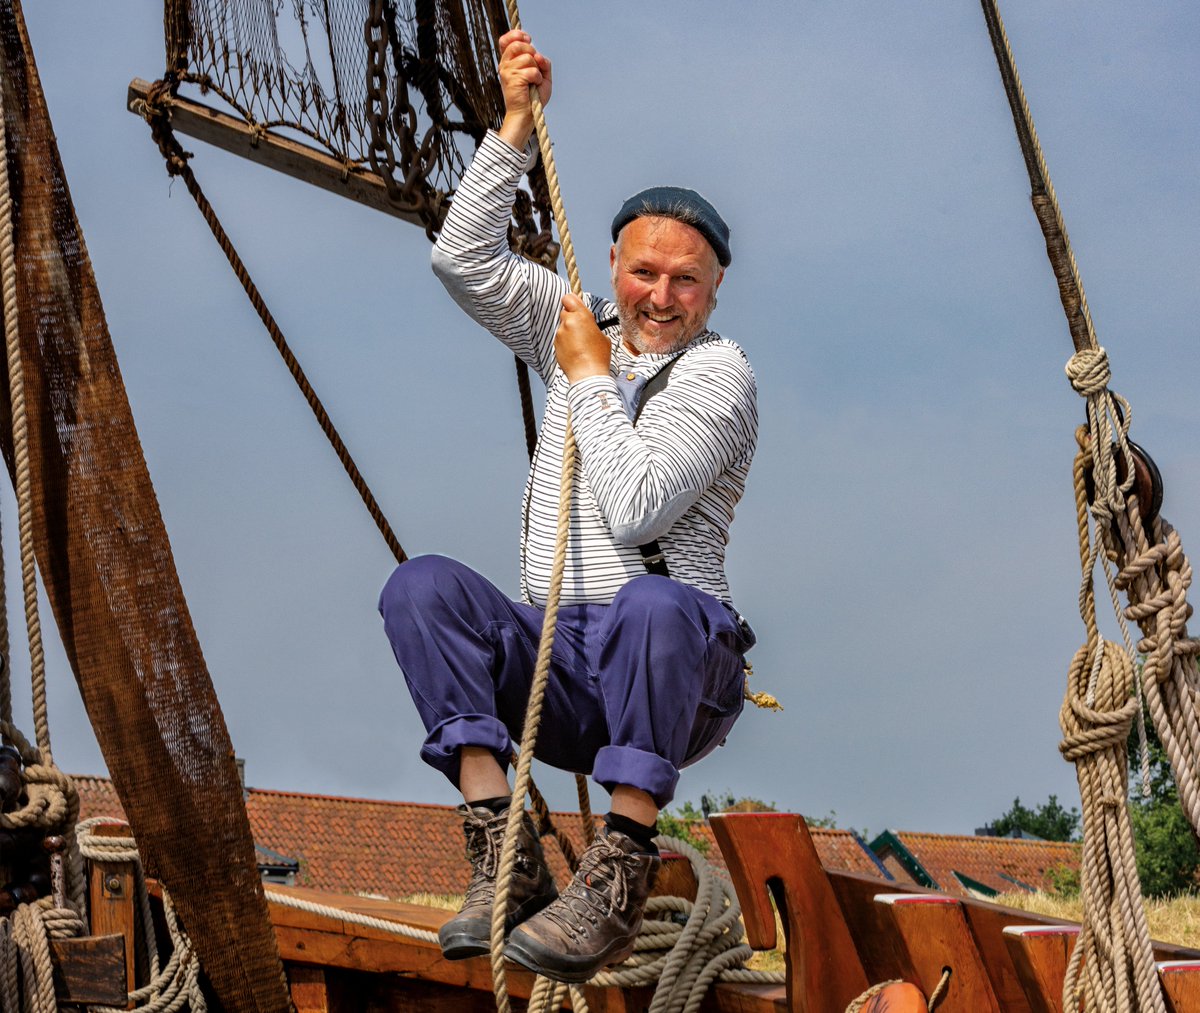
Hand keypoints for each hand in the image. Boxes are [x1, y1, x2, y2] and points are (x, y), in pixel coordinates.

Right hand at [497, 30, 551, 150]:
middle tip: (535, 67)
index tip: (528, 40)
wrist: (526, 115)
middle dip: (532, 52)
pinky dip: (537, 78)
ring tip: (534, 80)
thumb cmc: (533, 97)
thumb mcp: (542, 75)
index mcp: (509, 62)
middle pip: (518, 45)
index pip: (506, 40)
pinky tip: (534, 85)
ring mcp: (507, 71)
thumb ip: (543, 62)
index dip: (517, 35)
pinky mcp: (512, 79)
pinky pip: (532, 70)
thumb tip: (539, 55)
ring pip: (527, 57)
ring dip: (536, 68)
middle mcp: (505, 64)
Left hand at [555, 293, 609, 382]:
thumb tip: (586, 325)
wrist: (587, 374)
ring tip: (579, 345)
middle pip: (565, 312)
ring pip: (563, 327)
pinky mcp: (555, 344)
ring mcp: (560, 334)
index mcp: (582, 316)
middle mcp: (568, 322)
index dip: (571, 301)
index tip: (574, 306)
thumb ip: (591, 325)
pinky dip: (565, 342)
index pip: (568, 298)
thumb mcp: (602, 336)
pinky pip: (560, 339)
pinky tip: (574, 351)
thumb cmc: (599, 356)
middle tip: (580, 329)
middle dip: (571, 318)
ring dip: (568, 332)